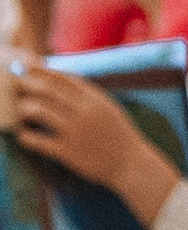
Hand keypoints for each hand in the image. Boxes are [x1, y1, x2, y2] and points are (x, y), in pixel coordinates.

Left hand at [5, 66, 178, 218]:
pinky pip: (39, 141)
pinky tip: (23, 134)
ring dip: (25, 108)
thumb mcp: (107, 108)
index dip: (41, 70)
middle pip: (48, 90)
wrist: (130, 164)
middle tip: (15, 84)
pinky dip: (26, 136)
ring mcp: (75, 131)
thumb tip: (63, 79)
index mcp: (94, 99)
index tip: (25, 65)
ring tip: (21, 111)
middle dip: (28, 84)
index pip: (62, 77)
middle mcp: (84, 112)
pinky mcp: (67, 152)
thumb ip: (87, 94)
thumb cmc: (118, 135)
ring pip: (40, 111)